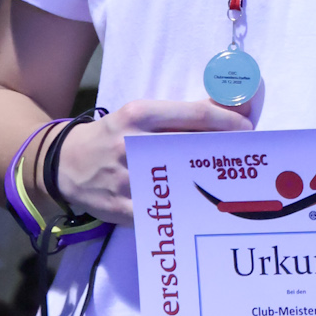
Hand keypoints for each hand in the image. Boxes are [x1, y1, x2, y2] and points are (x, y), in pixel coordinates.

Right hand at [50, 98, 248, 225]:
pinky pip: (164, 210)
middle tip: (250, 157)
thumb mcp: (140, 115)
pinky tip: (206, 210)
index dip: (229, 122)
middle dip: (227, 151)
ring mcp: (128, 178)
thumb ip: (182, 113)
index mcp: (139, 114)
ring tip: (235, 183)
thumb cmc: (114, 136)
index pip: (196, 114)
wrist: (66, 164)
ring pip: (183, 180)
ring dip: (213, 182)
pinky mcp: (123, 207)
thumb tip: (233, 105)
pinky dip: (187, 210)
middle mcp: (133, 143)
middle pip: (194, 146)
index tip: (248, 129)